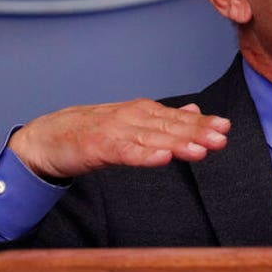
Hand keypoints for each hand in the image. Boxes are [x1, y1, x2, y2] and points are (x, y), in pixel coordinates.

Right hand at [8, 100, 229, 179]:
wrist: (46, 137)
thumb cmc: (92, 131)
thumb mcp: (132, 123)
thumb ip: (164, 120)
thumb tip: (195, 112)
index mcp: (142, 112)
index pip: (177, 118)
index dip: (202, 123)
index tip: (225, 127)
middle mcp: (131, 117)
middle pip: (169, 126)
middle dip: (197, 132)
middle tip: (221, 138)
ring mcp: (114, 131)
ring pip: (152, 139)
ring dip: (177, 143)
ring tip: (201, 149)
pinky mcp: (97, 147)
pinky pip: (125, 153)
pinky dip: (144, 155)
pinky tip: (162, 159)